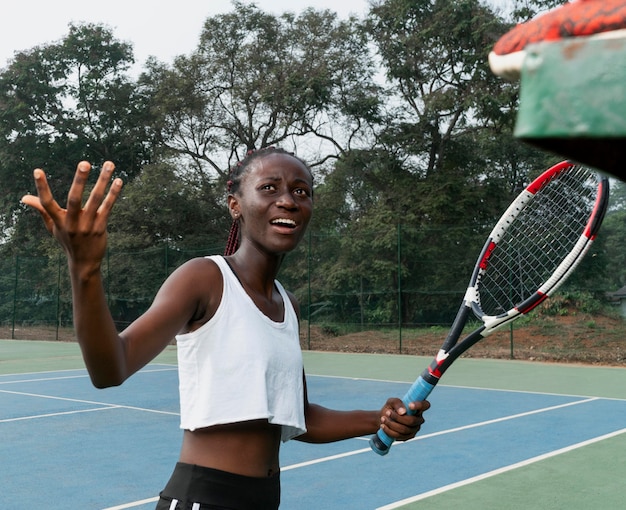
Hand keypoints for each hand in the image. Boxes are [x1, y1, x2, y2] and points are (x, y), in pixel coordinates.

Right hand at [21, 161, 122, 276]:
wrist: (84, 262)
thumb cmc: (67, 240)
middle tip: (84, 163)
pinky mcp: (101, 227)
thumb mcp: (53, 227)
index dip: (41, 187)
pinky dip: (113, 194)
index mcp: (58, 221)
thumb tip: (24, 198)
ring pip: (95, 200)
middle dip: (79, 180)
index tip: (37, 171)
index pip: (46, 203)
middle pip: (74, 199)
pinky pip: (107, 207)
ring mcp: (87, 225)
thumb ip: (42, 210)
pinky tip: (118, 180)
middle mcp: (72, 223)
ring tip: (109, 164)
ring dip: (103, 181)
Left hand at [379, 398, 429, 440]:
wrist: (383, 419)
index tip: (409, 405)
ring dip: (391, 424)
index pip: (425, 405)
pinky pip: (399, 436)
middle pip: (412, 421)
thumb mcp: (391, 402)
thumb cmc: (390, 408)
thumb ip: (397, 403)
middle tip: (387, 412)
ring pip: (404, 429)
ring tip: (383, 418)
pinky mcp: (408, 437)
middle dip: (397, 417)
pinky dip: (389, 431)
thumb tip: (403, 412)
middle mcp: (419, 419)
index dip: (420, 405)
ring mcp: (414, 429)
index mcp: (417, 407)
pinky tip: (383, 425)